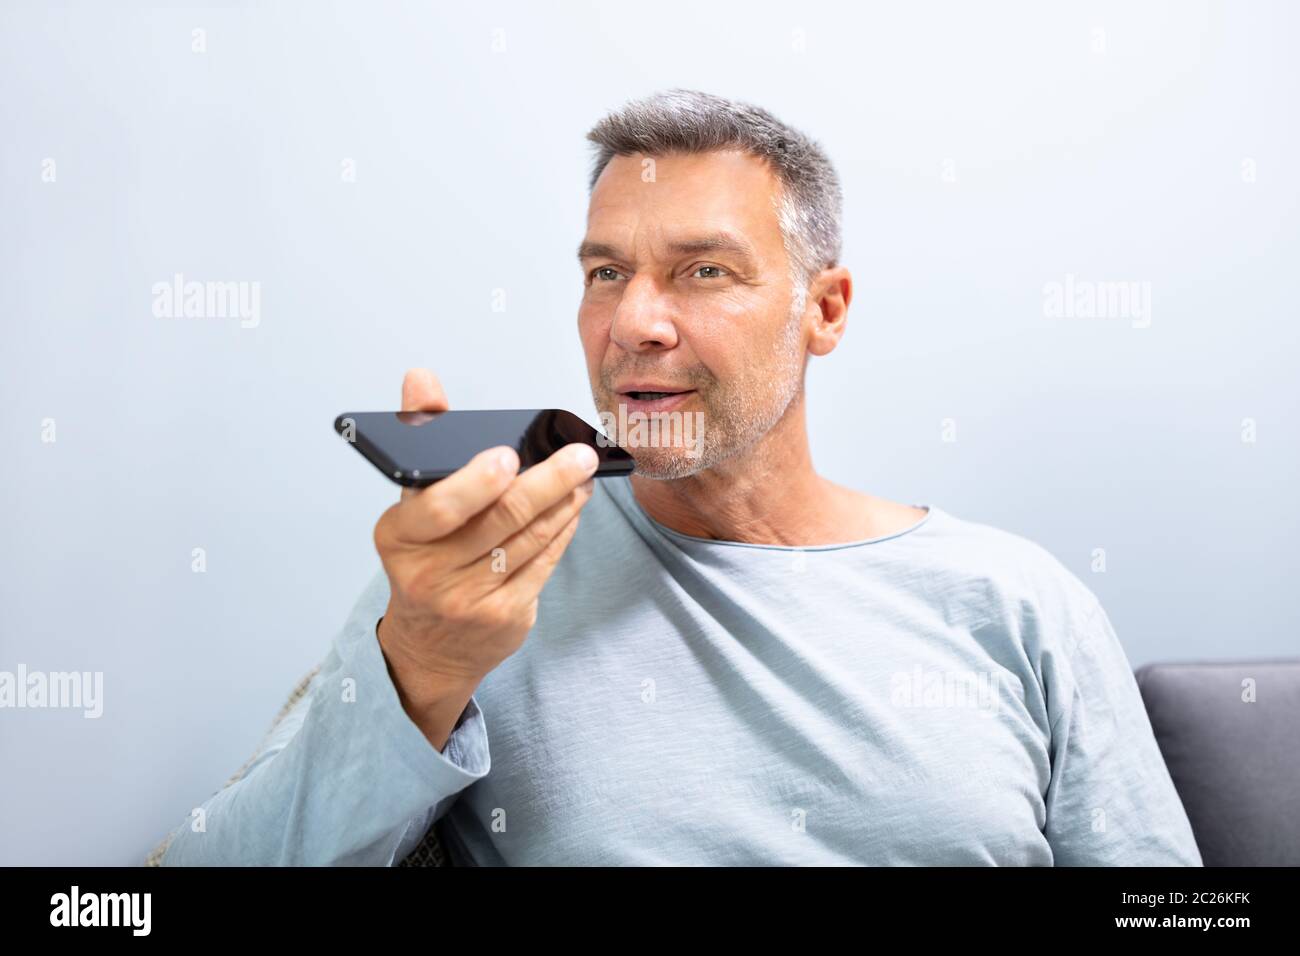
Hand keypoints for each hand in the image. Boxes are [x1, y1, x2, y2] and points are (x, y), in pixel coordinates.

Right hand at [373, 368, 598, 749]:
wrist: (429, 646)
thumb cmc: (423, 556)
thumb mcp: (410, 503)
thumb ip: (419, 436)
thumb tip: (420, 377)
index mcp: (399, 536)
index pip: (436, 508)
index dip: (475, 483)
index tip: (508, 455)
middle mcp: (430, 573)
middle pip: (500, 520)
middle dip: (548, 482)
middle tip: (580, 455)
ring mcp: (470, 600)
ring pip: (530, 539)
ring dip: (565, 501)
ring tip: (584, 473)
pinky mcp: (505, 616)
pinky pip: (544, 563)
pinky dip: (564, 529)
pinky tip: (574, 506)